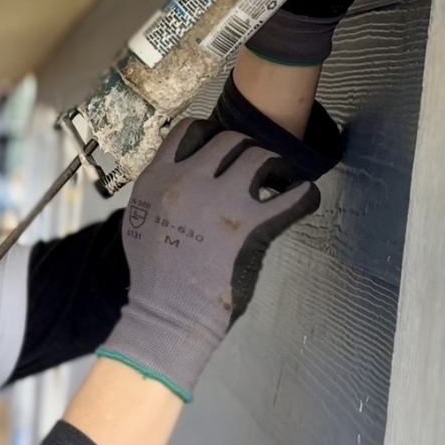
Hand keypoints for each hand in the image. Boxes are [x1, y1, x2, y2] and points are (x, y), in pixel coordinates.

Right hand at [97, 121, 319, 400]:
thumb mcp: (140, 220)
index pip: (190, 130)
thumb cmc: (153, 275)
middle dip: (246, 152)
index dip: (212, 134)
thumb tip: (180, 173)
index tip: (223, 150)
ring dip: (275, 166)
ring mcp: (222, 203)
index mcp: (158, 179)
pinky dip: (304, 195)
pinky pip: (294, 197)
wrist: (167, 315)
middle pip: (230, 140)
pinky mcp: (252, 227)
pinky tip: (302, 198)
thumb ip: (159, 190)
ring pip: (261, 157)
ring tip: (279, 182)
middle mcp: (189, 182)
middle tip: (255, 172)